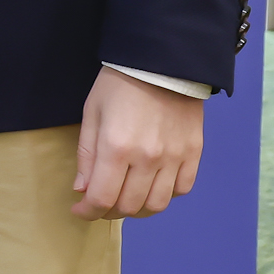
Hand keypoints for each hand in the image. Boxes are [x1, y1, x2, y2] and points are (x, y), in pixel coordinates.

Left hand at [73, 66, 204, 219]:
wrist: (162, 62)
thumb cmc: (119, 84)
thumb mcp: (92, 113)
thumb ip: (86, 155)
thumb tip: (82, 190)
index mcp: (116, 147)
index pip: (102, 198)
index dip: (88, 212)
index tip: (80, 210)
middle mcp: (148, 158)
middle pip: (128, 206)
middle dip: (108, 212)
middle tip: (100, 204)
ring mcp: (174, 157)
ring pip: (157, 205)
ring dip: (137, 209)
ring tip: (126, 199)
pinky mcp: (194, 153)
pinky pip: (181, 189)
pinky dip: (165, 195)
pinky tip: (152, 185)